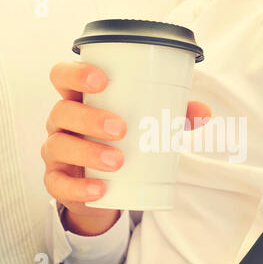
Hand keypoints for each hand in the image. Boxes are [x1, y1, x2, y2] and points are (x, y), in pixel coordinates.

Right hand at [41, 61, 210, 235]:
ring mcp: (56, 153)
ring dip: (88, 152)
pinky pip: (58, 184)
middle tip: (121, 128)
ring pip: (58, 146)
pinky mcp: (58, 181)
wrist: (105, 186)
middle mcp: (63, 124)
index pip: (63, 77)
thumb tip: (205, 111)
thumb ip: (174, 116)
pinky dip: (78, 187)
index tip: (103, 79)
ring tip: (118, 160)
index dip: (76, 73)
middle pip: (62, 111)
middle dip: (89, 118)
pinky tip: (99, 190)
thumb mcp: (146, 126)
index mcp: (81, 101)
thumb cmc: (123, 143)